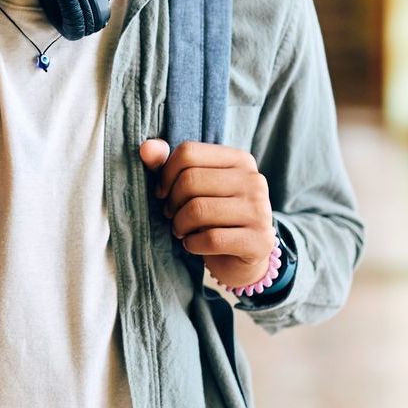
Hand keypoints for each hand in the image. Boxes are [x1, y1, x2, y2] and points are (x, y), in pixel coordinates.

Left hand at [138, 138, 275, 289]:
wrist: (242, 258)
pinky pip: (211, 239)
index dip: (165, 173)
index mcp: (239, 159)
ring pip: (198, 210)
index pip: (188, 152)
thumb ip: (166, 165)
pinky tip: (193, 244)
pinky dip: (192, 244)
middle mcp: (254, 181)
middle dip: (171, 202)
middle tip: (171, 215)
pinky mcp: (259, 241)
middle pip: (190, 180)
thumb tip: (146, 148)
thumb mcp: (193, 187)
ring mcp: (260, 211)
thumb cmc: (212, 216)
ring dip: (179, 224)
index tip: (162, 192)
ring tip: (181, 229)